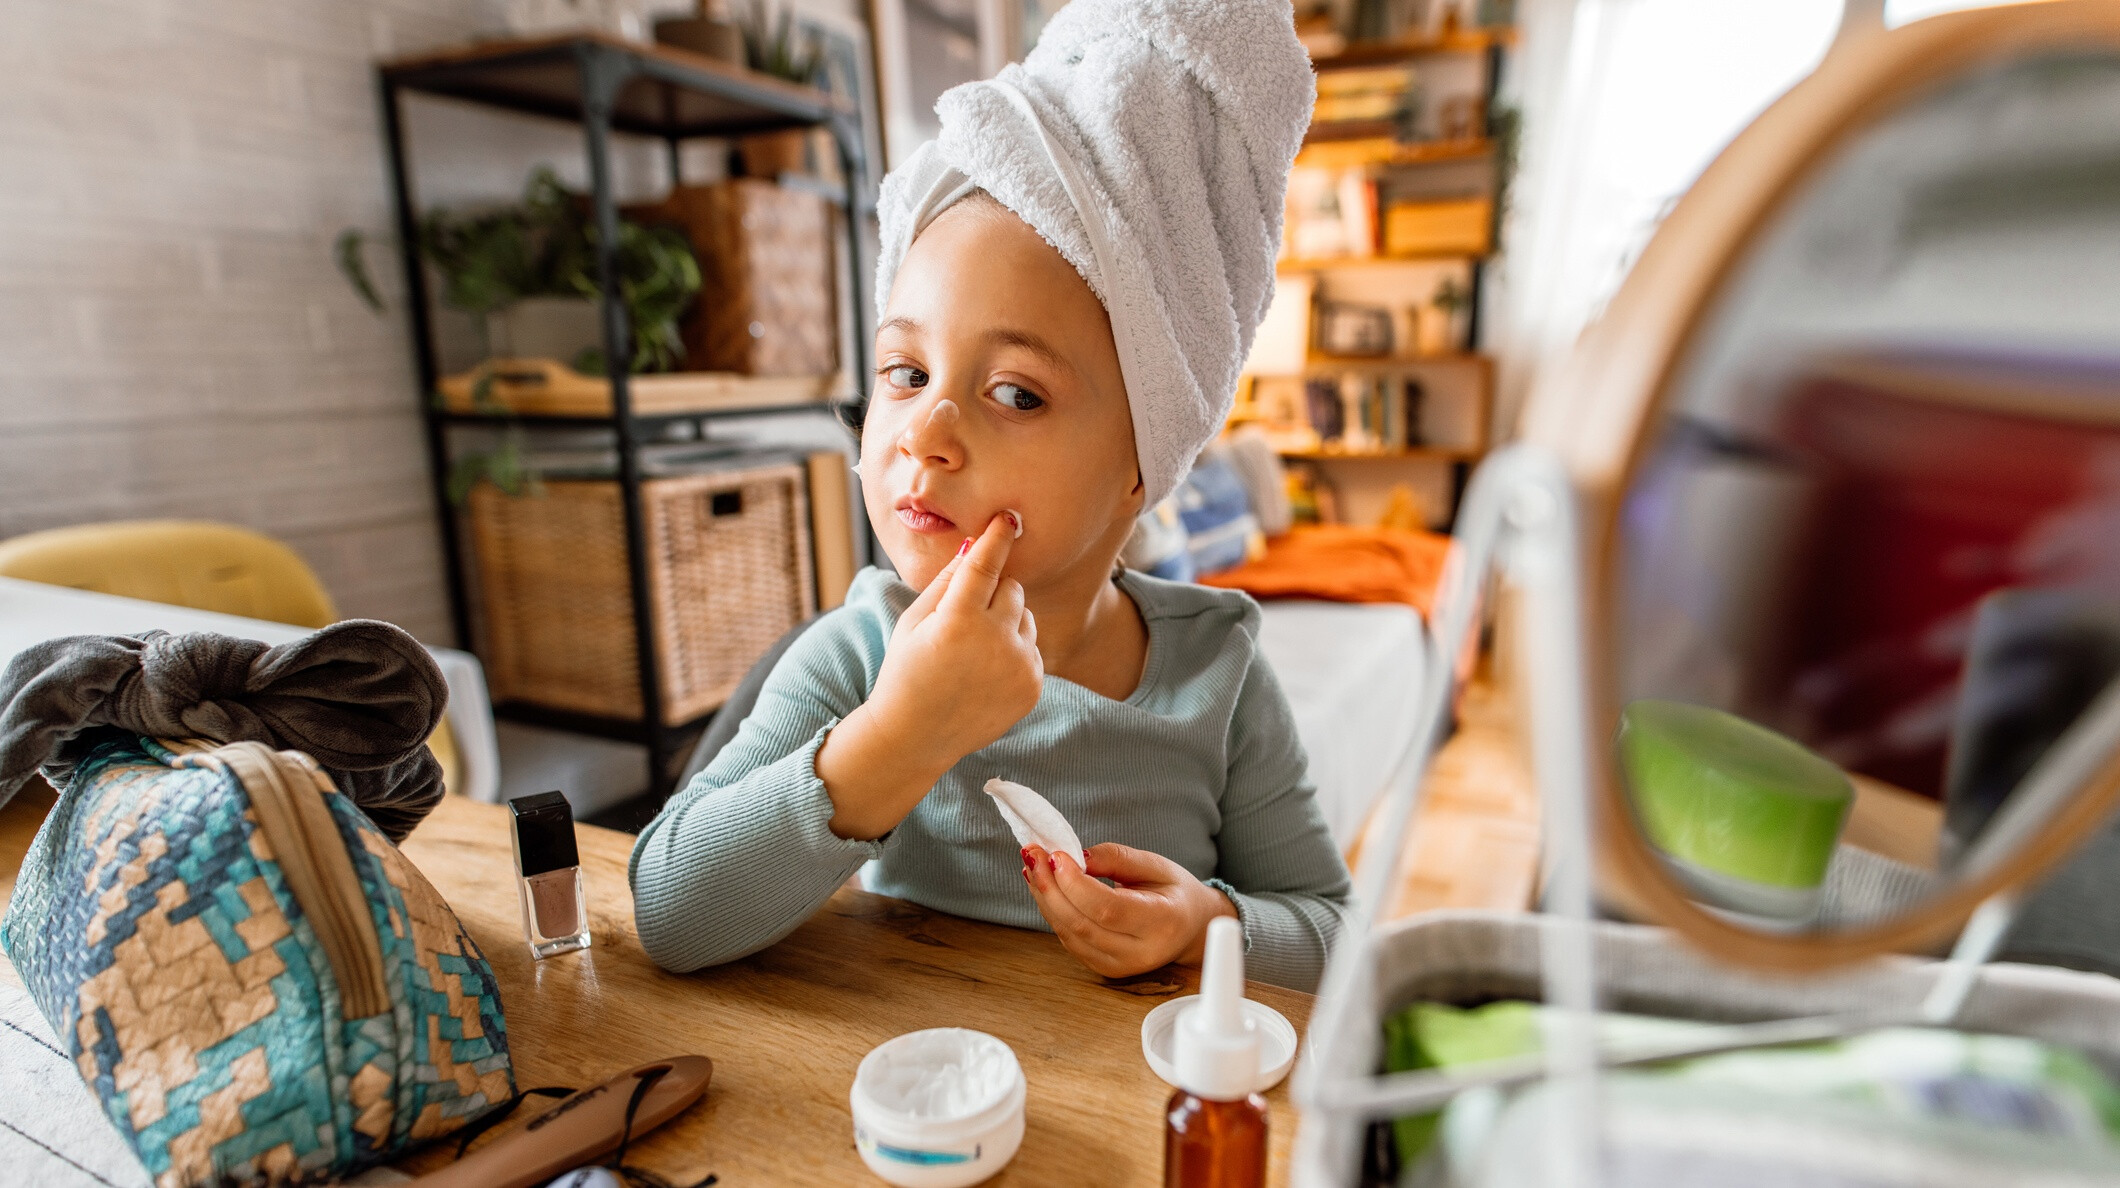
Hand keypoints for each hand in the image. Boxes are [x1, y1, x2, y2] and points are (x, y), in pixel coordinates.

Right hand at [872, 514, 1042, 761]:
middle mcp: (995, 642)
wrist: (916, 736)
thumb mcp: (913, 622)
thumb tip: (973, 546)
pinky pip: (1032, 647)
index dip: (997, 538)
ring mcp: (1019, 666)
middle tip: (966, 616)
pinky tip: (986, 671)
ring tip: (974, 650)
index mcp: (958, 621)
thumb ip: (945, 582)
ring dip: (1006, 621)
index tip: (1008, 518)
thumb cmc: (907, 671)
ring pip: (1026, 617)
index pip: (986, 566)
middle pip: (1013, 588)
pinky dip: (1015, 650)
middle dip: (994, 592)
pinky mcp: (1034, 686)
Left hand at [1021, 842, 1238, 977]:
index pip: (1109, 909)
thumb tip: (1077, 856)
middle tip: (1032, 854)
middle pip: (1083, 924)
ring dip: (1045, 898)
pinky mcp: (1104, 969)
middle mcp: (1141, 952)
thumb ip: (1117, 858)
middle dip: (1051, 887)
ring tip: (1033, 865)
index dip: (1076, 883)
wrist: (1189, 928)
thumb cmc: (1173, 892)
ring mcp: (1121, 966)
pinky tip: (1043, 886)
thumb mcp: (1156, 865)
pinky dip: (1052, 912)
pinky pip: (1070, 940)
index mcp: (1163, 922)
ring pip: (1070, 934)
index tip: (1055, 854)